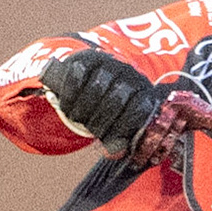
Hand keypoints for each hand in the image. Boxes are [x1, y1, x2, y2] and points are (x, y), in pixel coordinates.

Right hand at [38, 51, 166, 156]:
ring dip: (84, 109)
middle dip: (99, 121)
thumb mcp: (117, 125)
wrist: (91, 78)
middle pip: (115, 99)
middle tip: (91, 129)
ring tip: (78, 118)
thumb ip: (118, 142)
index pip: (138, 109)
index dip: (122, 128)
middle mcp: (130, 73)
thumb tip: (112, 153)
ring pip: (96, 88)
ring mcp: (110, 62)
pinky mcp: (88, 57)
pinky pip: (77, 75)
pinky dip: (70, 94)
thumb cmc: (108, 110)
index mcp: (144, 91)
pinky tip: (67, 105)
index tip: (107, 138)